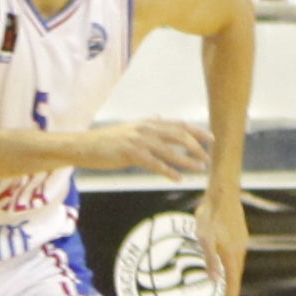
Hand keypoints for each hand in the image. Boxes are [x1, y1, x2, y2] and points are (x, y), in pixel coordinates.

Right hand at [91, 116, 212, 179]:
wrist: (84, 146)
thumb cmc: (107, 140)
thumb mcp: (130, 127)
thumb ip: (147, 124)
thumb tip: (159, 117)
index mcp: (148, 123)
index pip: (178, 125)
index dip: (197, 131)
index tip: (211, 138)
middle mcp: (146, 129)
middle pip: (179, 135)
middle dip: (196, 147)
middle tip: (207, 157)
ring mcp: (139, 141)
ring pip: (170, 151)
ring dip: (187, 161)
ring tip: (199, 168)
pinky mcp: (131, 154)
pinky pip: (155, 164)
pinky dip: (169, 171)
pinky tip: (178, 178)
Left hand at [196, 182, 249, 295]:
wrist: (223, 193)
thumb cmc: (210, 215)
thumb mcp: (204, 238)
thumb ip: (209, 260)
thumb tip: (214, 280)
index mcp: (231, 253)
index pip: (232, 280)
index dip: (230, 295)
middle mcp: (240, 249)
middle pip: (237, 275)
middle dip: (234, 291)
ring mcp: (242, 241)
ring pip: (238, 265)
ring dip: (234, 278)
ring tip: (230, 288)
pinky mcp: (240, 234)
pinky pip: (238, 255)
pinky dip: (235, 266)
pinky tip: (230, 265)